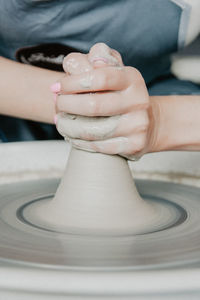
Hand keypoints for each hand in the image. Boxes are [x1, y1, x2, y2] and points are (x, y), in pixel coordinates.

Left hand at [51, 43, 154, 159]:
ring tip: (60, 121)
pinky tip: (72, 136)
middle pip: (93, 106)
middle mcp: (139, 101)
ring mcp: (138, 125)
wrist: (148, 123)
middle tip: (57, 105)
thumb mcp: (113, 70)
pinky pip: (98, 147)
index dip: (72, 83)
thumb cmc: (120, 94)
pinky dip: (79, 142)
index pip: (98, 78)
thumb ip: (96, 58)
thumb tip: (76, 63)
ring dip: (68, 126)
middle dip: (66, 105)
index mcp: (132, 78)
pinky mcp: (135, 145)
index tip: (57, 87)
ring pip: (92, 130)